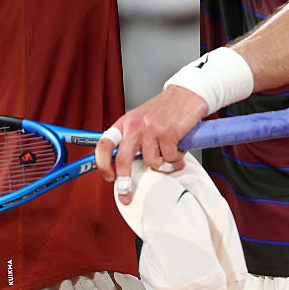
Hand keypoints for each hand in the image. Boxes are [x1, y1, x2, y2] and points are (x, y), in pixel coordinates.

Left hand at [95, 85, 207, 205]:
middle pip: (123, 159)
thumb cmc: (164, 110)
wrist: (186, 95)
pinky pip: (170, 158)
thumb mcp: (140, 121)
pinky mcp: (168, 133)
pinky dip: (176, 157)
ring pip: (151, 162)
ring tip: (168, 149)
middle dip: (124, 181)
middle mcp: (135, 125)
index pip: (105, 144)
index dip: (102, 164)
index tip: (108, 177)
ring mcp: (151, 129)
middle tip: (126, 194)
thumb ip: (131, 140)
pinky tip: (178, 145)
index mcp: (125, 123)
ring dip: (162, 162)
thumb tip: (124, 166)